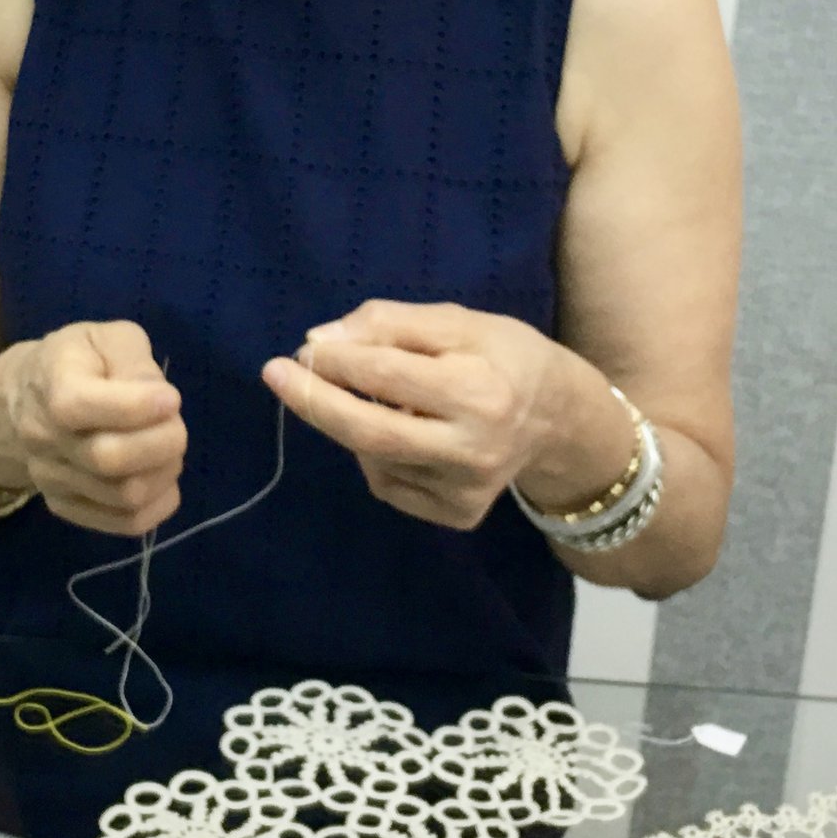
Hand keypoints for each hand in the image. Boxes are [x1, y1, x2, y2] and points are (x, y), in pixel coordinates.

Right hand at [0, 321, 185, 536]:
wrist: (24, 398)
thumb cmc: (77, 361)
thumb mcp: (105, 338)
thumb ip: (135, 361)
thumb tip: (162, 403)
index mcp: (52, 386)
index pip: (81, 404)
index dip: (136, 405)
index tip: (170, 398)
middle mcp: (44, 438)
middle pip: (109, 459)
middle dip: (163, 443)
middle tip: (176, 426)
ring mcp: (52, 479)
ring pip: (124, 496)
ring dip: (164, 472)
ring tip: (167, 448)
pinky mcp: (65, 506)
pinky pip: (124, 523)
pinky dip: (158, 504)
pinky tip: (160, 477)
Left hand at [261, 301, 624, 530]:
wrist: (559, 419)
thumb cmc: (504, 356)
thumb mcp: (457, 321)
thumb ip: (389, 323)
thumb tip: (320, 342)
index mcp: (480, 391)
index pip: (388, 377)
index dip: (335, 363)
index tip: (297, 351)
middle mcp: (473, 449)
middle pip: (370, 432)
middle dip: (314, 403)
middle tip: (276, 375)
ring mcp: (465, 490)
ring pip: (374, 458)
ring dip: (352, 422)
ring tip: (380, 397)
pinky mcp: (458, 516)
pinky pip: (389, 483)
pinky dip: (376, 454)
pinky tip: (406, 433)